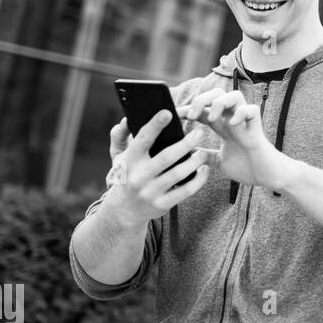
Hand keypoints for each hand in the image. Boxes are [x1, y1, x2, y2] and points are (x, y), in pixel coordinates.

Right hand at [105, 111, 211, 227]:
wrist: (123, 210)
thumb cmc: (126, 175)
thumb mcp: (118, 157)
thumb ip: (120, 136)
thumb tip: (126, 119)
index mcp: (129, 161)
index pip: (142, 140)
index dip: (154, 125)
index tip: (168, 112)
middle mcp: (139, 176)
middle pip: (166, 157)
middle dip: (185, 144)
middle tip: (199, 132)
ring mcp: (151, 192)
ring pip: (178, 174)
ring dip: (195, 161)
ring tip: (203, 152)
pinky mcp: (162, 204)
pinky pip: (185, 191)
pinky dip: (198, 179)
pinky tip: (204, 169)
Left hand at [184, 88, 288, 189]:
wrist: (268, 177)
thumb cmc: (247, 168)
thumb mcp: (218, 162)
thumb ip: (204, 155)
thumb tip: (185, 154)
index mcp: (223, 126)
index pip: (203, 108)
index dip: (188, 108)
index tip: (174, 114)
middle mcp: (233, 120)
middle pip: (217, 94)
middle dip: (202, 100)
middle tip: (191, 116)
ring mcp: (245, 123)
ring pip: (235, 95)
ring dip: (220, 103)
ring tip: (212, 119)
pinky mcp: (257, 129)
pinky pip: (252, 110)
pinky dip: (241, 113)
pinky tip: (232, 124)